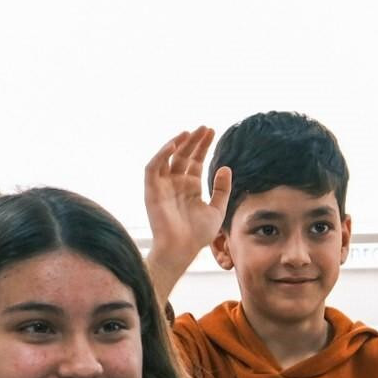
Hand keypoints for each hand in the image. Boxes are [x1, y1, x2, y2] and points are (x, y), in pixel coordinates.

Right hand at [143, 127, 232, 302]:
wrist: (181, 250)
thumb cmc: (198, 235)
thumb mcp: (217, 209)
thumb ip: (221, 189)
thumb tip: (225, 167)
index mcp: (189, 187)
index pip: (195, 160)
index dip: (203, 146)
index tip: (212, 131)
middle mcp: (175, 183)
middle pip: (183, 155)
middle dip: (194, 141)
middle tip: (205, 128)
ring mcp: (163, 185)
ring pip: (168, 157)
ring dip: (177, 143)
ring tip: (190, 132)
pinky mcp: (152, 190)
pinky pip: (153, 168)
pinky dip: (161, 155)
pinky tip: (174, 145)